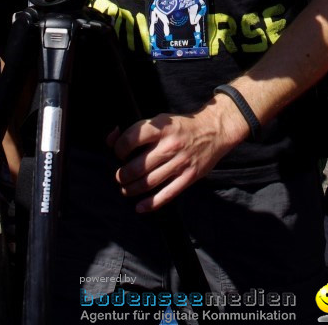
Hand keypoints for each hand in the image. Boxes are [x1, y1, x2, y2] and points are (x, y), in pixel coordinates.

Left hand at [109, 99, 246, 212]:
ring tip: (126, 189)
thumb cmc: (182, 126)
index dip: (118, 149)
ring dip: (132, 190)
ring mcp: (180, 163)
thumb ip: (139, 130)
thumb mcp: (161, 120)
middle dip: (122, 176)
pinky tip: (140, 207)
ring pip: (148, 183)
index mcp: (161, 128)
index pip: (131, 140)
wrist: (214, 130)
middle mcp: (169, 146)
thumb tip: (112, 139)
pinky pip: (166, 195)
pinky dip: (150, 204)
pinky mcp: (189, 177)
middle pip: (136, 167)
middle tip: (120, 177)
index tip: (118, 154)